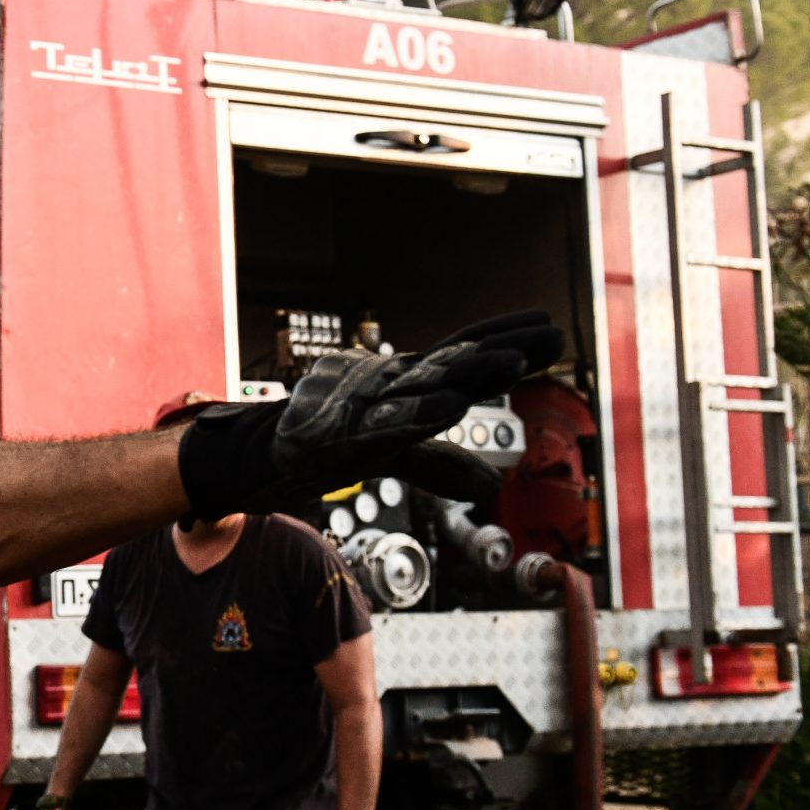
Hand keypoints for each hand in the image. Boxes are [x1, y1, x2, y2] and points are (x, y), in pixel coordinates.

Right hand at [177, 312, 563, 514]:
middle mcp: (387, 385)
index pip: (460, 357)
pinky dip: (417, 416)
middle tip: (553, 333)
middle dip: (502, 348)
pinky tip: (450, 405)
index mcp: (402, 385)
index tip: (547, 324)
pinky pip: (383, 425)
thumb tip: (490, 484)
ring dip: (467, 374)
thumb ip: (438, 464)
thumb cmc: (322, 447)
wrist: (257, 454)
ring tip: (512, 364)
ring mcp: (363, 407)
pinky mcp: (340, 434)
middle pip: (454, 363)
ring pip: (424, 386)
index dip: (501, 338)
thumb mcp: (391, 456)